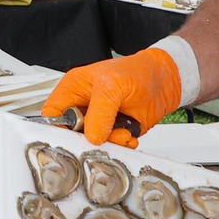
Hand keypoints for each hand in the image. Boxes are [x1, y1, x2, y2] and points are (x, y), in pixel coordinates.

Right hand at [42, 47, 181, 146]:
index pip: (53, 113)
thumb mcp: (113, 85)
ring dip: (109, 143)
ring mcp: (99, 121)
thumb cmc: (137, 71)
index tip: (72, 136)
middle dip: (87, 139)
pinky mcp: (115, 132)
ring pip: (92, 144)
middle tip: (101, 136)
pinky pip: (112, 147)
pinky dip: (122, 146)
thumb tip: (92, 135)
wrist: (165, 81)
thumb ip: (100, 111)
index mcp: (73, 89)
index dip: (57, 127)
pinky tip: (130, 134)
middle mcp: (84, 107)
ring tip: (123, 131)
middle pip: (71, 134)